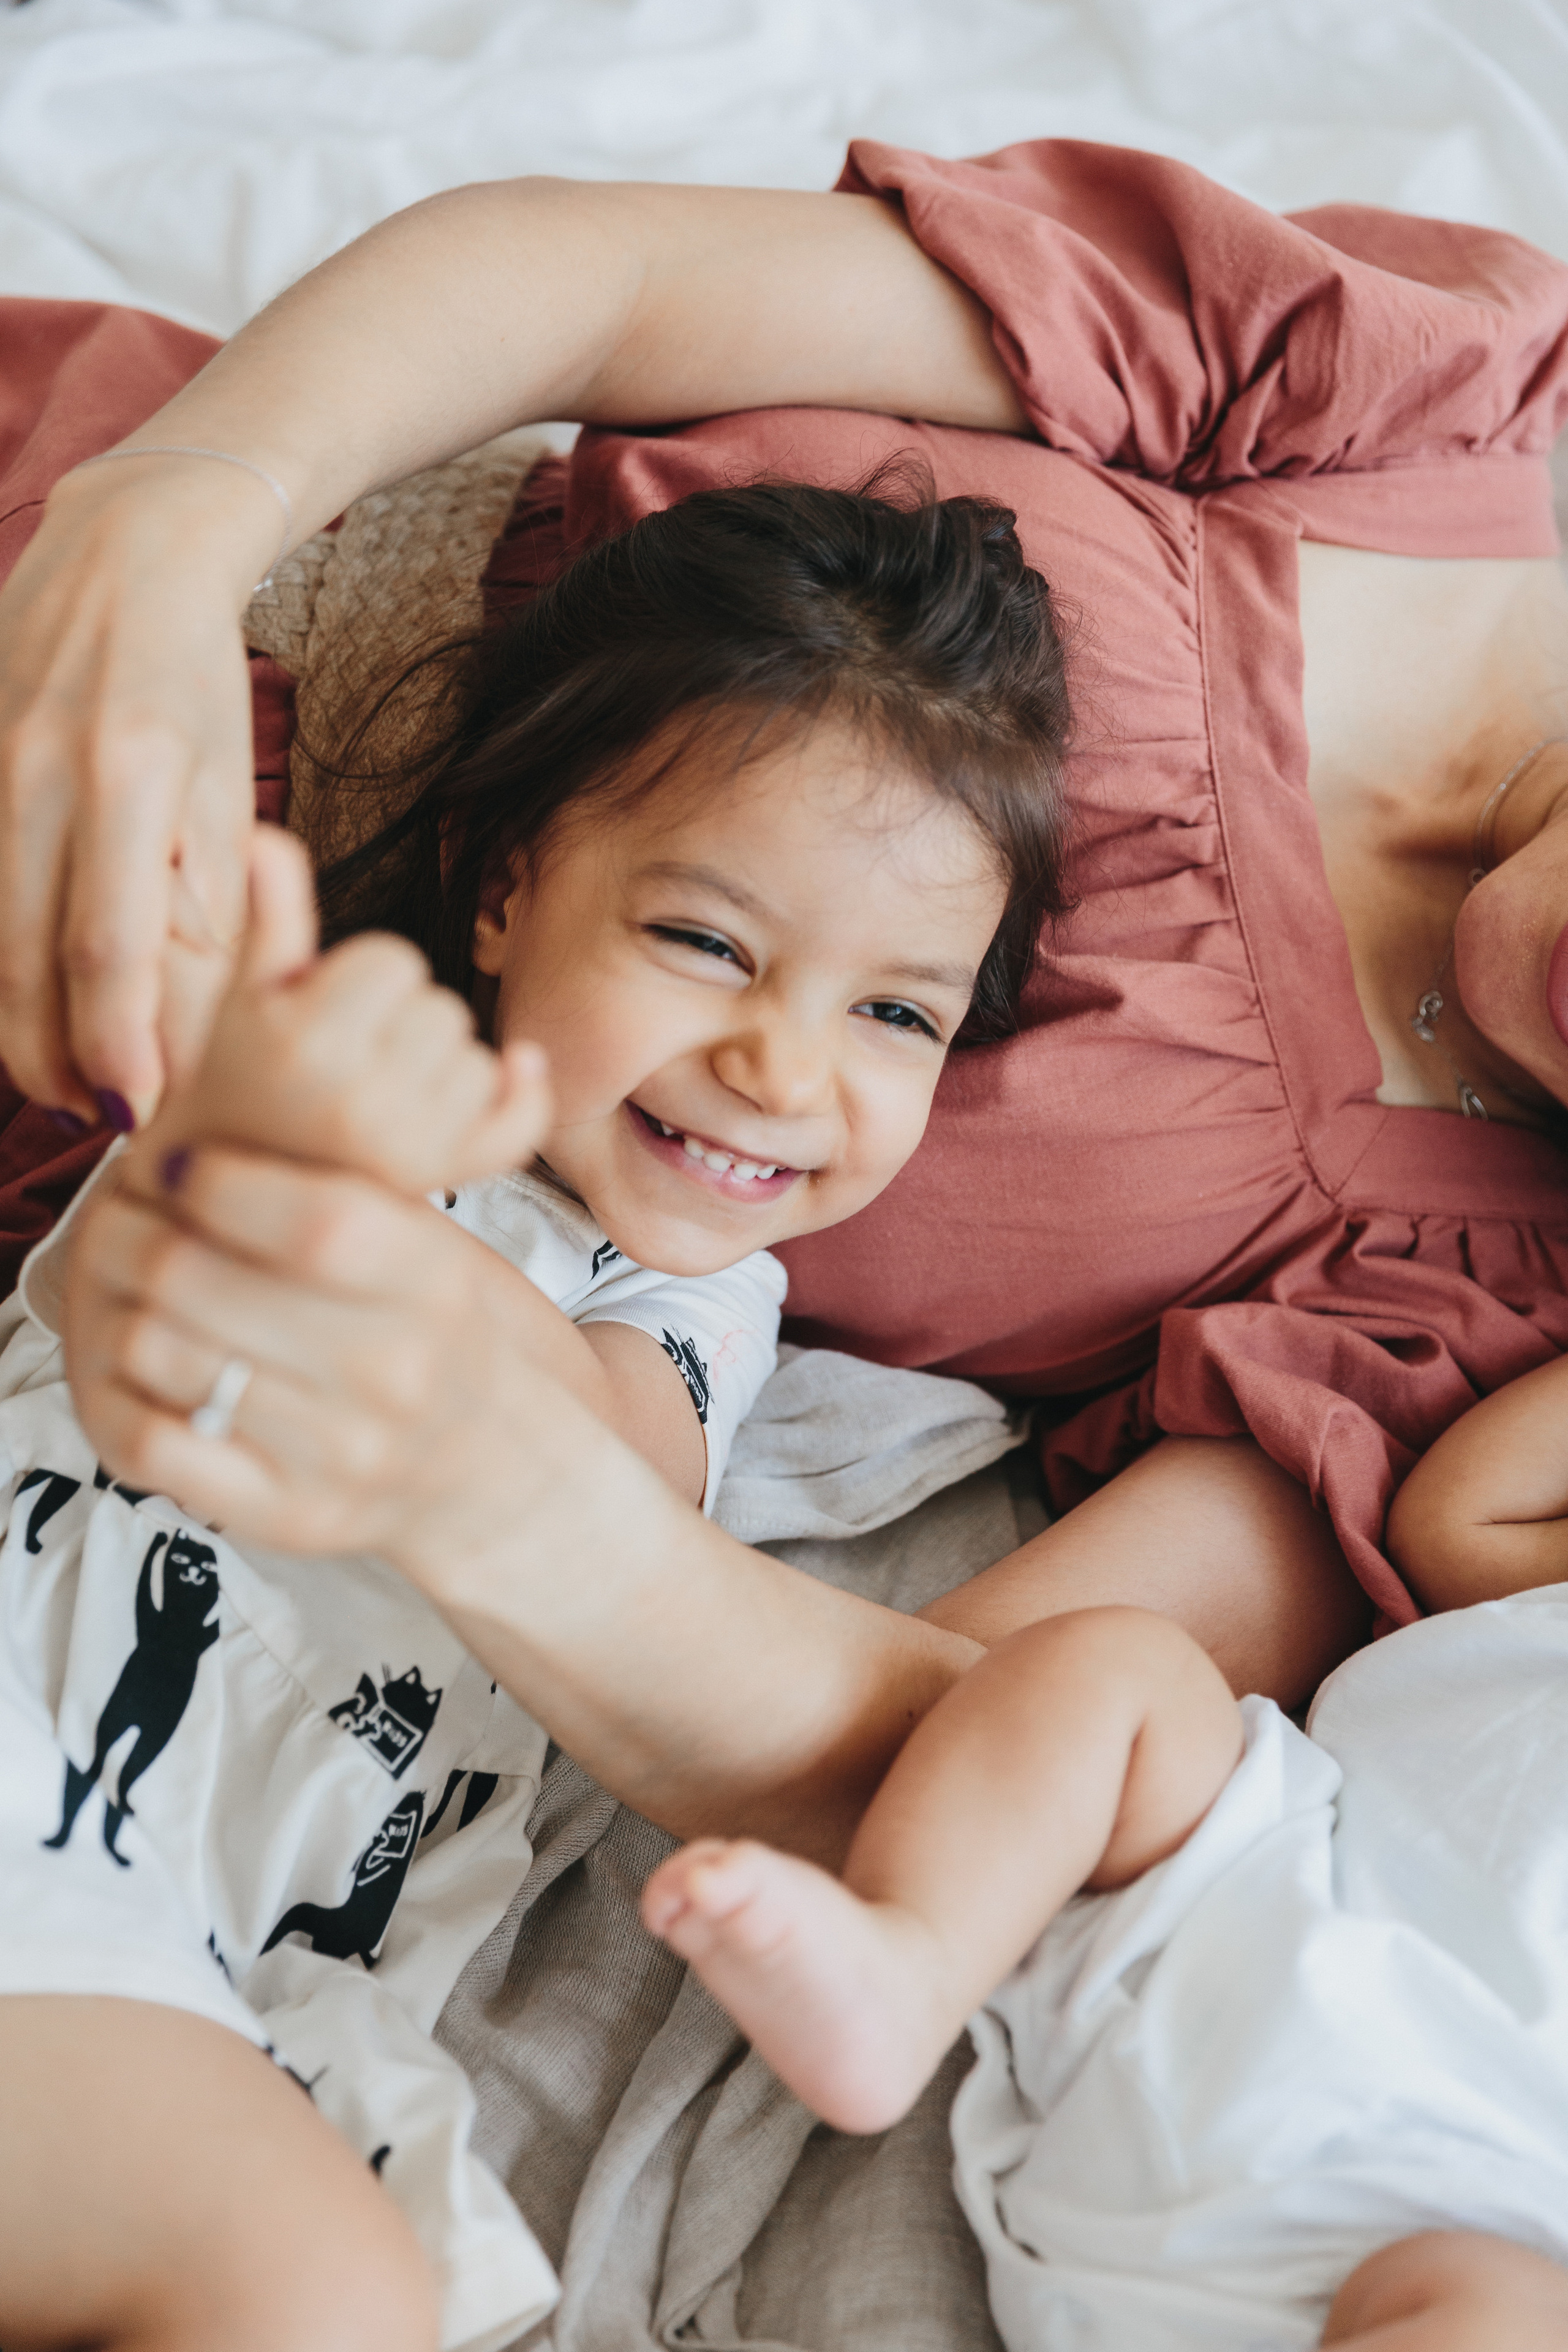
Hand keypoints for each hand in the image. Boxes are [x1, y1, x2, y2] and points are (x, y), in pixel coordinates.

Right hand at [0, 461, 280, 1127]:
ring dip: (16, 1024)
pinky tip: (23, 1008)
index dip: (116, 1038)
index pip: (107, 943)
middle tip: (95, 1118)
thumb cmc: (193, 685)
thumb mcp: (226, 787)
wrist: (121, 555)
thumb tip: (185, 1005)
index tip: (137, 1108)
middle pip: (25, 953)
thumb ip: (206, 895)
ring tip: (59, 1083)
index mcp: (126, 773)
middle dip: (55, 1056)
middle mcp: (38, 768)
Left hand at [64, 1141, 567, 1564]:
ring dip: (123, 1304)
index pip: (314, 1220)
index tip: (187, 1165)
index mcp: (433, 1287)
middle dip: (141, 1233)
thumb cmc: (438, 1333)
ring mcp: (341, 1452)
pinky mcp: (288, 1513)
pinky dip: (128, 1394)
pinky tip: (148, 1359)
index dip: (223, 1181)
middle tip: (126, 1214)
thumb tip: (243, 1095)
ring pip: (170, 1356)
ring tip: (131, 1281)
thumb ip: (351, 1180)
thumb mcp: (429, 1242)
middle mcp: (393, 1373)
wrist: (494, 1467)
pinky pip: (161, 1445)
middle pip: (210, 1284)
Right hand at [134, 824, 550, 1197]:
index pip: (395, 959)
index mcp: (305, 1039)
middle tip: (348, 1056)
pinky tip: (518, 1067)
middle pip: (441, 1007)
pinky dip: (523, 1093)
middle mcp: (360, 1099)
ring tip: (375, 1091)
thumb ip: (269, 914)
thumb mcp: (241, 996)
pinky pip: (518, 1122)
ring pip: (475, 1056)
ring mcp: (407, 1146)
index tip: (324, 1008)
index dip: (364, 977)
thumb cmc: (237, 1082)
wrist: (223, 1198)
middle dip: (401, 1020)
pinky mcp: (443, 1180)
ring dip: (439, 1062)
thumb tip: (269, 837)